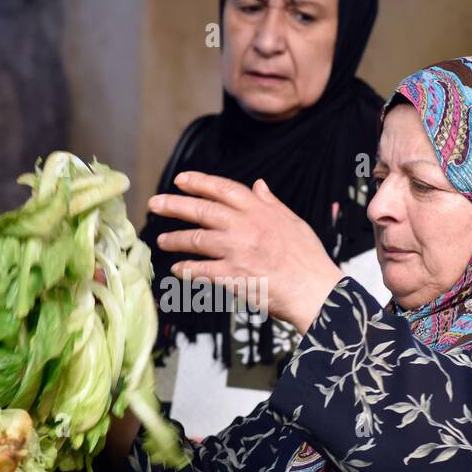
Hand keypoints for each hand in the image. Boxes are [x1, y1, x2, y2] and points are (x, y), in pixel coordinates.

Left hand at [148, 171, 343, 335]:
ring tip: (162, 240)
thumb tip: (259, 185)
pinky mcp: (233, 276)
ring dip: (176, 239)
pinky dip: (187, 269)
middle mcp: (245, 227)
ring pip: (197, 240)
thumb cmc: (308, 259)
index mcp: (260, 211)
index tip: (180, 180)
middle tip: (155, 203)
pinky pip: (202, 271)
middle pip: (202, 210)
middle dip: (175, 205)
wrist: (315, 291)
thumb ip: (271, 203)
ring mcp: (237, 251)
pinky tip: (177, 269)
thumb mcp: (293, 222)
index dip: (199, 182)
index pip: (223, 189)